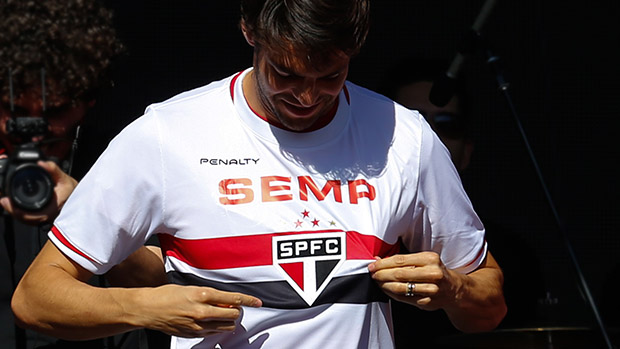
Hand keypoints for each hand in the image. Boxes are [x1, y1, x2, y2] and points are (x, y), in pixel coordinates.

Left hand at [0, 160, 77, 224]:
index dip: (15, 210)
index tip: (4, 200)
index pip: (28, 215)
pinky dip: (18, 210)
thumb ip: (54, 170)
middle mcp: (44, 216)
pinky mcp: (40, 216)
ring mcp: (41, 217)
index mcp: (50, 210)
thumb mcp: (66, 180)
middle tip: (2, 199)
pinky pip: (26, 216)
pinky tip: (13, 202)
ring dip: (14, 209)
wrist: (81, 199)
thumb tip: (42, 163)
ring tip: (5, 200)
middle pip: (22, 217)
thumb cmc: (75, 193)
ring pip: (23, 218)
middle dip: (10, 208)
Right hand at [134, 284, 261, 337]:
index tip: (257, 302)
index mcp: (202, 295)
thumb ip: (210, 295)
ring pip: (226, 327)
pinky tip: (210, 321)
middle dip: (237, 311)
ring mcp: (198, 325)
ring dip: (228, 321)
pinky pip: (213, 333)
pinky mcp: (193, 334)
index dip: (248, 300)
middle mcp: (202, 311)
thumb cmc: (168, 295)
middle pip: (233, 315)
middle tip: (232, 307)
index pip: (233, 298)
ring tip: (221, 315)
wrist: (148, 308)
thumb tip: (227, 301)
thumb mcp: (191, 288)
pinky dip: (216, 328)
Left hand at [368, 251, 463, 310]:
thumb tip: (378, 259)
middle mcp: (432, 274)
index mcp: (430, 259)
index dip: (383, 263)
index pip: (400, 260)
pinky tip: (386, 289)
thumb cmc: (434, 271)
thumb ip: (403, 260)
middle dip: (382, 274)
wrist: (453, 289)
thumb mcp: (424, 260)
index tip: (373, 265)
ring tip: (377, 282)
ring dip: (384, 285)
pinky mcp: (426, 302)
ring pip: (401, 288)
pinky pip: (404, 298)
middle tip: (372, 274)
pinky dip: (391, 293)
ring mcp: (430, 290)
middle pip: (399, 274)